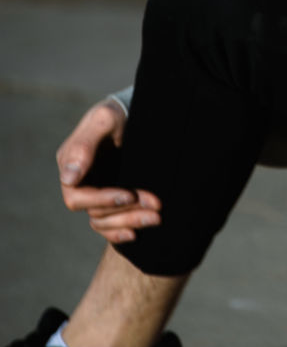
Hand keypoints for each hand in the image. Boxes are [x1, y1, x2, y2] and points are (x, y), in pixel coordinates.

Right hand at [56, 99, 161, 244]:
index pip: (78, 197)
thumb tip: (69, 178)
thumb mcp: (104, 119)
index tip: (130, 195)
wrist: (134, 113)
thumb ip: (85, 144)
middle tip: (155, 208)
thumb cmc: (116, 112)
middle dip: (125, 213)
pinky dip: (120, 232)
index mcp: (71, 165)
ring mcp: (94, 192)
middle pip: (95, 213)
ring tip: (157, 218)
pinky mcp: (109, 199)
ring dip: (130, 222)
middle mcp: (79, 183)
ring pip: (104, 221)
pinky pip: (108, 225)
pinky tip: (136, 234)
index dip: (103, 201)